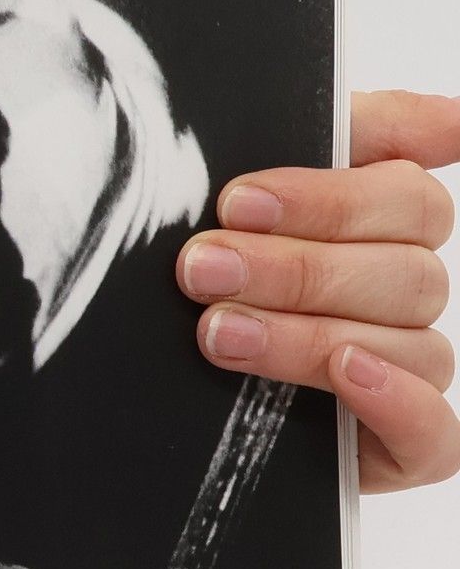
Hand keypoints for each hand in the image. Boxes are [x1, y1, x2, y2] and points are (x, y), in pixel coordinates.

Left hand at [176, 90, 459, 491]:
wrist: (141, 392)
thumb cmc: (198, 270)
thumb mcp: (229, 201)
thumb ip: (337, 140)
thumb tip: (454, 121)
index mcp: (378, 224)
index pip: (406, 195)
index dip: (327, 196)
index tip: (237, 200)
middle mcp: (400, 292)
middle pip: (404, 268)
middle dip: (293, 267)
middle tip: (203, 267)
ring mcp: (404, 369)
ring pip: (408, 343)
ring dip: (306, 334)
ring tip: (219, 331)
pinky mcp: (399, 448)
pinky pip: (437, 433)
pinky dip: (398, 401)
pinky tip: (346, 374)